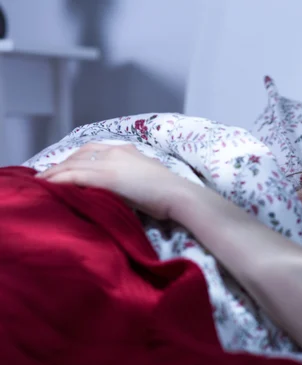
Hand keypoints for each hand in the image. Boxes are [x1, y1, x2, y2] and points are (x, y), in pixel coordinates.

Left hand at [37, 143, 188, 219]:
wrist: (178, 195)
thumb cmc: (170, 192)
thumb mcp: (150, 178)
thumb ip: (134, 176)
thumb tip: (126, 186)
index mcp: (127, 150)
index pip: (94, 149)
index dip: (77, 157)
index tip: (67, 166)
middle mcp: (116, 151)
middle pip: (79, 154)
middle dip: (61, 164)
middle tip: (47, 176)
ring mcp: (110, 162)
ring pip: (73, 165)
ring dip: (54, 174)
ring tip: (41, 183)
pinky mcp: (106, 176)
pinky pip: (75, 176)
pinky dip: (59, 180)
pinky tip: (49, 187)